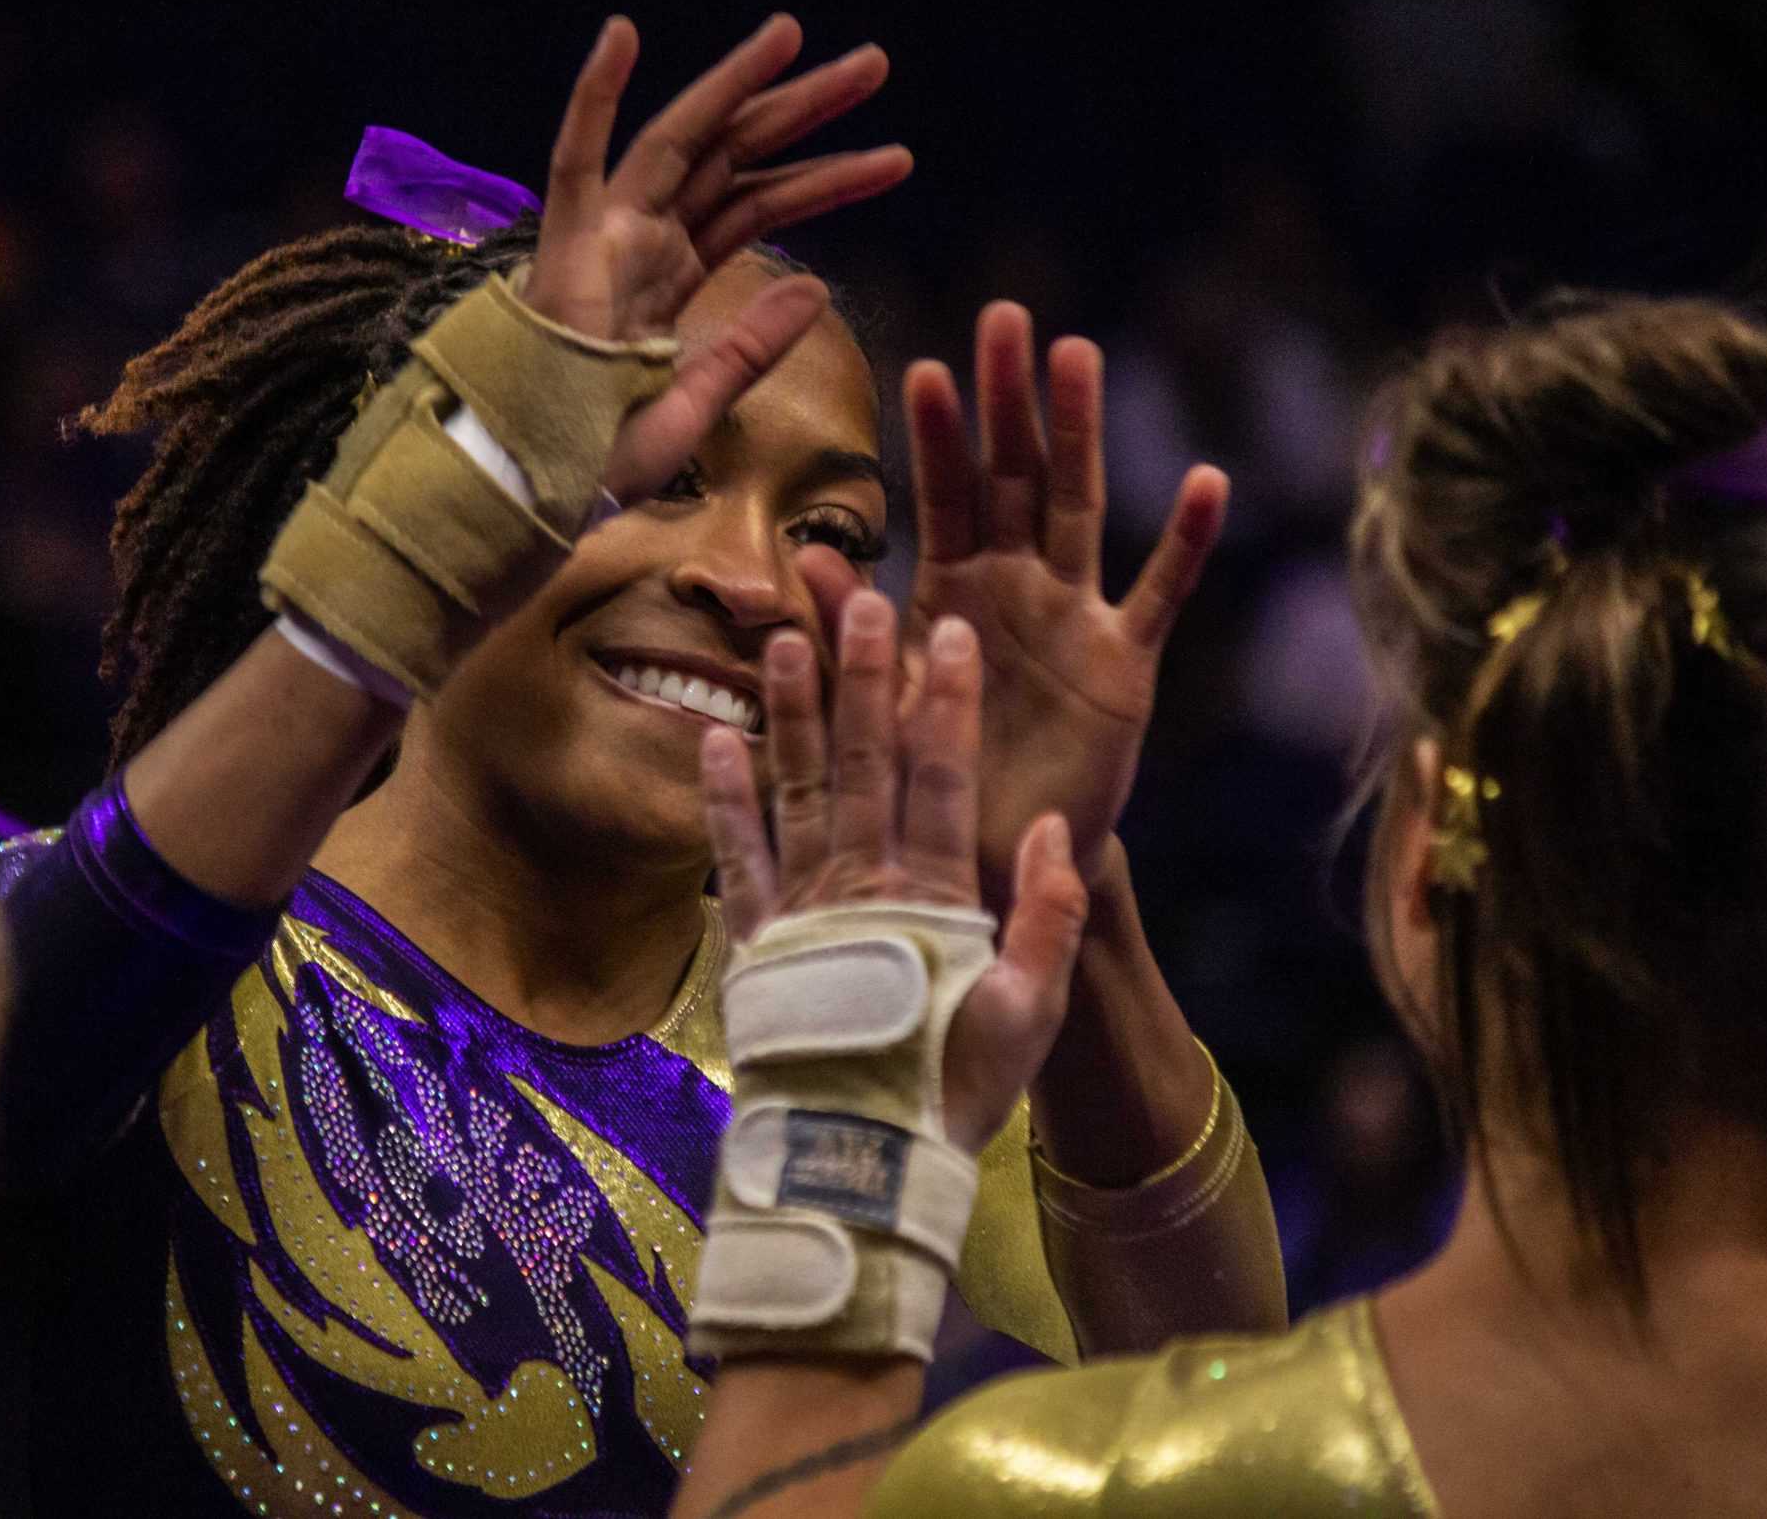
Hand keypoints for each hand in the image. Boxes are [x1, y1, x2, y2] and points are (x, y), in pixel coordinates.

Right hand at [522, 15, 912, 502]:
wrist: (538, 493)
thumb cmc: (600, 458)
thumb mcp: (699, 402)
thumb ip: (753, 346)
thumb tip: (817, 285)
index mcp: (672, 276)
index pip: (760, 203)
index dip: (825, 175)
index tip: (894, 155)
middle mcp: (644, 241)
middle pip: (736, 156)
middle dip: (804, 109)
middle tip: (875, 63)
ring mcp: (605, 237)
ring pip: (682, 141)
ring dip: (736, 84)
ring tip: (795, 32)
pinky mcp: (566, 245)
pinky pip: (576, 158)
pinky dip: (592, 95)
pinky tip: (621, 33)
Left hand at [699, 589, 1089, 1153]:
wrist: (860, 1165)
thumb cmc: (956, 1089)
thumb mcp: (1028, 1014)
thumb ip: (1048, 922)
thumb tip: (1051, 829)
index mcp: (934, 897)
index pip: (942, 780)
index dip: (945, 705)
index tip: (947, 636)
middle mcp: (862, 886)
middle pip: (863, 763)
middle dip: (865, 677)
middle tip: (863, 600)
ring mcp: (802, 909)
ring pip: (797, 789)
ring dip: (792, 713)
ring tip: (787, 639)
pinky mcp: (755, 942)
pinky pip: (735, 856)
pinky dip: (724, 797)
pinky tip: (715, 737)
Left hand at [806, 303, 1227, 900]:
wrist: (987, 860)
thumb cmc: (926, 779)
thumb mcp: (883, 702)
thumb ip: (854, 631)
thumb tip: (808, 557)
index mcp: (949, 593)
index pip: (943, 498)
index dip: (935, 437)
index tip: (923, 368)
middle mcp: (1014, 588)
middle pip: (1015, 478)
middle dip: (1010, 402)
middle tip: (1007, 317)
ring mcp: (1073, 618)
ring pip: (1080, 510)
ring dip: (1081, 435)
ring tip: (1079, 356)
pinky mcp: (1125, 667)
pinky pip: (1157, 595)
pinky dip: (1183, 542)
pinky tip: (1206, 481)